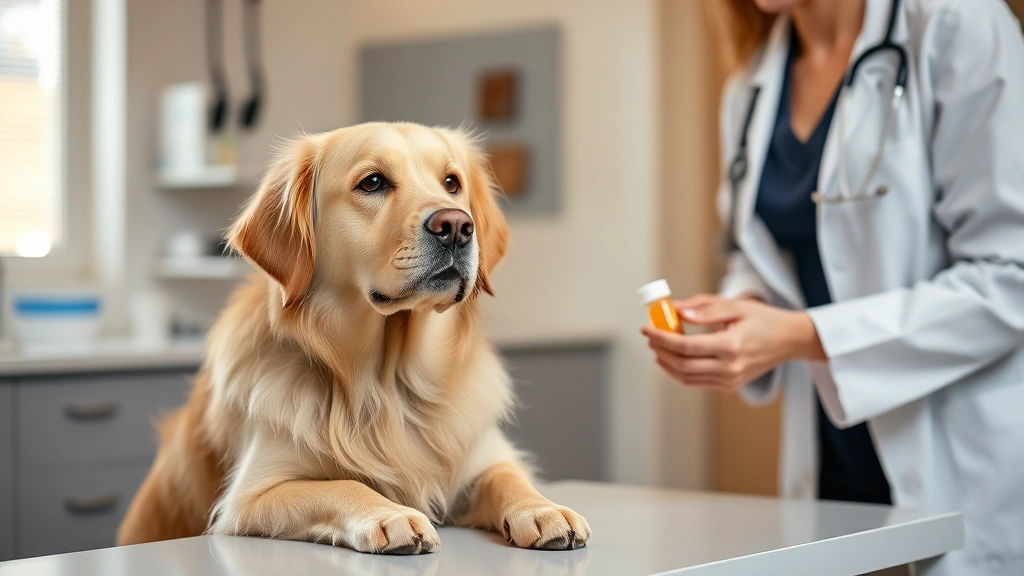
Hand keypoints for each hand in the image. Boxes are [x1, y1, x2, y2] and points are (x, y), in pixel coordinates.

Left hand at [641, 294, 825, 390]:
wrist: (789, 340)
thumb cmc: (764, 319)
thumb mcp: (735, 306)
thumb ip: (704, 308)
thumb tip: (676, 311)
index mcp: (731, 346)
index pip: (685, 346)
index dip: (661, 338)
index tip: (646, 328)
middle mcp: (730, 368)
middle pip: (682, 365)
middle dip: (660, 350)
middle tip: (650, 337)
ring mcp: (730, 380)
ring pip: (686, 378)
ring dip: (666, 363)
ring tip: (657, 347)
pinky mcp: (729, 386)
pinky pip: (697, 382)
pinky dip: (679, 372)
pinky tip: (672, 358)